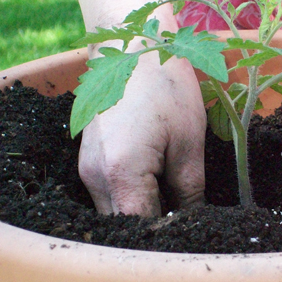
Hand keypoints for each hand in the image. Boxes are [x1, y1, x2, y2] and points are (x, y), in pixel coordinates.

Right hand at [78, 52, 206, 215]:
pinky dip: (132, 196)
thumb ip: (189, 190)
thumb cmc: (167, 88)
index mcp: (121, 172)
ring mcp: (87, 167)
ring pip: (115, 211)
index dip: (168, 233)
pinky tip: (157, 182)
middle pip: (123, 224)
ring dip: (143, 212)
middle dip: (154, 226)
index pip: (142, 225)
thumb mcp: (189, 143)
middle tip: (188, 216)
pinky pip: (110, 193)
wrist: (135, 48)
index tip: (194, 229)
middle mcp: (95, 175)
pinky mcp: (90, 159)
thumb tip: (192, 221)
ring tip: (174, 198)